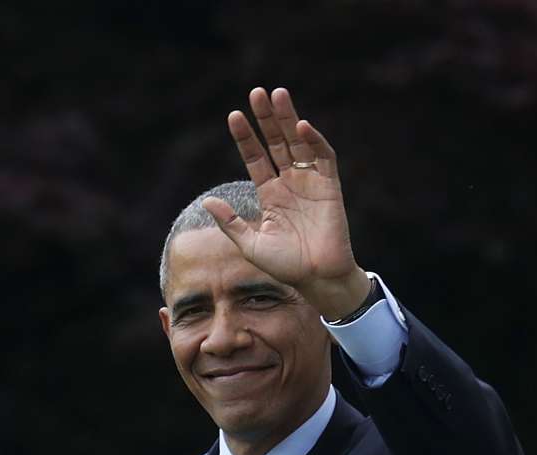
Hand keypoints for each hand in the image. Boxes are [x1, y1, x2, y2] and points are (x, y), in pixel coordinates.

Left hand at [202, 87, 370, 320]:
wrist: (316, 279)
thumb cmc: (286, 266)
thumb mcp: (250, 244)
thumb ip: (230, 223)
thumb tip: (207, 201)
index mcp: (270, 194)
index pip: (256, 158)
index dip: (246, 138)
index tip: (233, 116)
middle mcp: (289, 184)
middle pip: (276, 143)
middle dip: (267, 118)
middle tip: (256, 92)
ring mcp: (310, 183)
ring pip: (298, 143)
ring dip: (288, 119)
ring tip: (277, 95)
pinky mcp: (330, 187)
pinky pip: (323, 158)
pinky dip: (314, 141)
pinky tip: (300, 126)